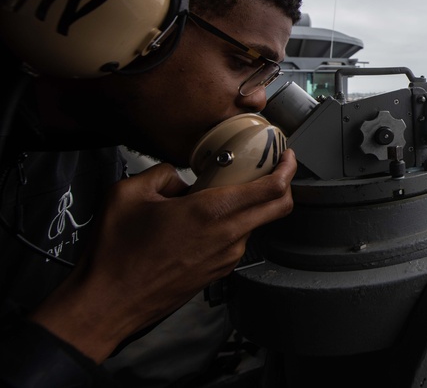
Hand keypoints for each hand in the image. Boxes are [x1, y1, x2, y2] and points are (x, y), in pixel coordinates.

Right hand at [29, 149, 296, 361]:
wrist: (106, 303)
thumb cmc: (116, 253)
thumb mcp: (128, 193)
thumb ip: (162, 174)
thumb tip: (180, 178)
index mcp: (212, 212)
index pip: (272, 188)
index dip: (288, 168)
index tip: (287, 155)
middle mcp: (227, 236)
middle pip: (278, 207)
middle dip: (284, 184)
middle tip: (272, 168)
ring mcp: (225, 258)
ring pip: (255, 224)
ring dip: (250, 205)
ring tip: (223, 194)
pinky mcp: (216, 273)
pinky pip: (235, 242)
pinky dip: (232, 225)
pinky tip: (205, 220)